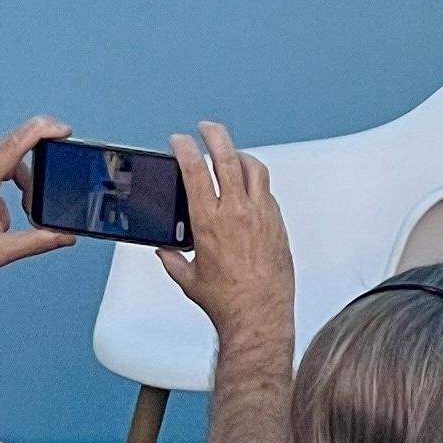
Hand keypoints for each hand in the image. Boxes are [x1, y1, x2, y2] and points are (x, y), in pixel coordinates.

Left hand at [0, 116, 76, 290]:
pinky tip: (2, 223)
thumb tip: (64, 237)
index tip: (62, 130)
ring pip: (3, 163)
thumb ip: (35, 242)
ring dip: (22, 180)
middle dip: (37, 145)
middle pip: (11, 146)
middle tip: (59, 141)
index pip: (14, 146)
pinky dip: (6, 195)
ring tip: (29, 207)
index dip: (41, 132)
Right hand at [155, 125, 293, 337]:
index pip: (194, 170)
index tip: (179, 139)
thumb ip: (173, 259)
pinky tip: (249, 188)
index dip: (185, 148)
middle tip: (207, 127)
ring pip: (253, 168)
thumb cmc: (225, 301)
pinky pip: (267, 192)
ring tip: (231, 154)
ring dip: (240, 155)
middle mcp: (236, 213)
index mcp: (208, 222)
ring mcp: (260, 215)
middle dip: (215, 135)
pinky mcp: (277, 223)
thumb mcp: (189, 279)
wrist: (259, 315)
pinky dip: (255, 183)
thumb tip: (165, 251)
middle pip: (227, 157)